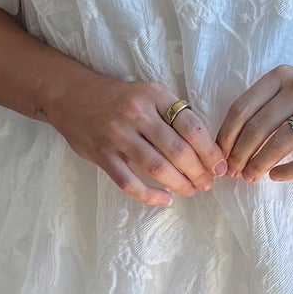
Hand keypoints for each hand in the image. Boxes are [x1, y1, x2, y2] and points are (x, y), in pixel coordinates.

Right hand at [46, 69, 227, 208]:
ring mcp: (117, 135)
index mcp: (154, 96)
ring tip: (191, 191)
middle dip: (198, 172)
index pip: (191, 126)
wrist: (72, 96)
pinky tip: (164, 199)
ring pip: (157, 167)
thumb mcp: (147, 94)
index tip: (220, 166)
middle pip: (178, 150)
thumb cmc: (118, 98)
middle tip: (208, 183)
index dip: (210, 150)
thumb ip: (171, 115)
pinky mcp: (102, 154)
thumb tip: (205, 147)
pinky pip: (129, 182)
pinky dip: (149, 195)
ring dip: (180, 184)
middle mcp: (137, 114)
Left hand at [217, 59, 292, 181]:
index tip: (220, 156)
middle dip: (240, 155)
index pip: (242, 108)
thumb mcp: (291, 83)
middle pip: (257, 127)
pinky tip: (277, 176)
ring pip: (281, 142)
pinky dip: (289, 171)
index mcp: (281, 75)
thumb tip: (232, 142)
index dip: (226, 136)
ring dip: (260, 164)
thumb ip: (266, 104)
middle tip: (233, 173)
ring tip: (252, 177)